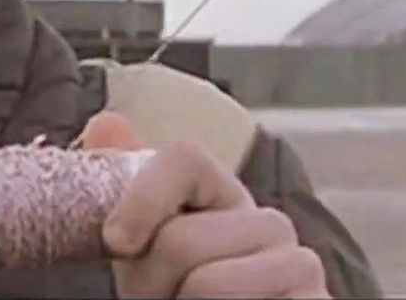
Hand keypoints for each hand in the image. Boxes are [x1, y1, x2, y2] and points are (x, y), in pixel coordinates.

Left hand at [82, 112, 329, 298]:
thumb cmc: (178, 294)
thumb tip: (106, 123)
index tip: (116, 242)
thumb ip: (126, 187)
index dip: (143, 197)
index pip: (185, 158)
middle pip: (181, 239)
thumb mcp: (143, 244)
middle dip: (150, 282)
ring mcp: (299, 264)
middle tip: (162, 297)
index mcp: (227, 197)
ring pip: (207, 283)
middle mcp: (271, 222)